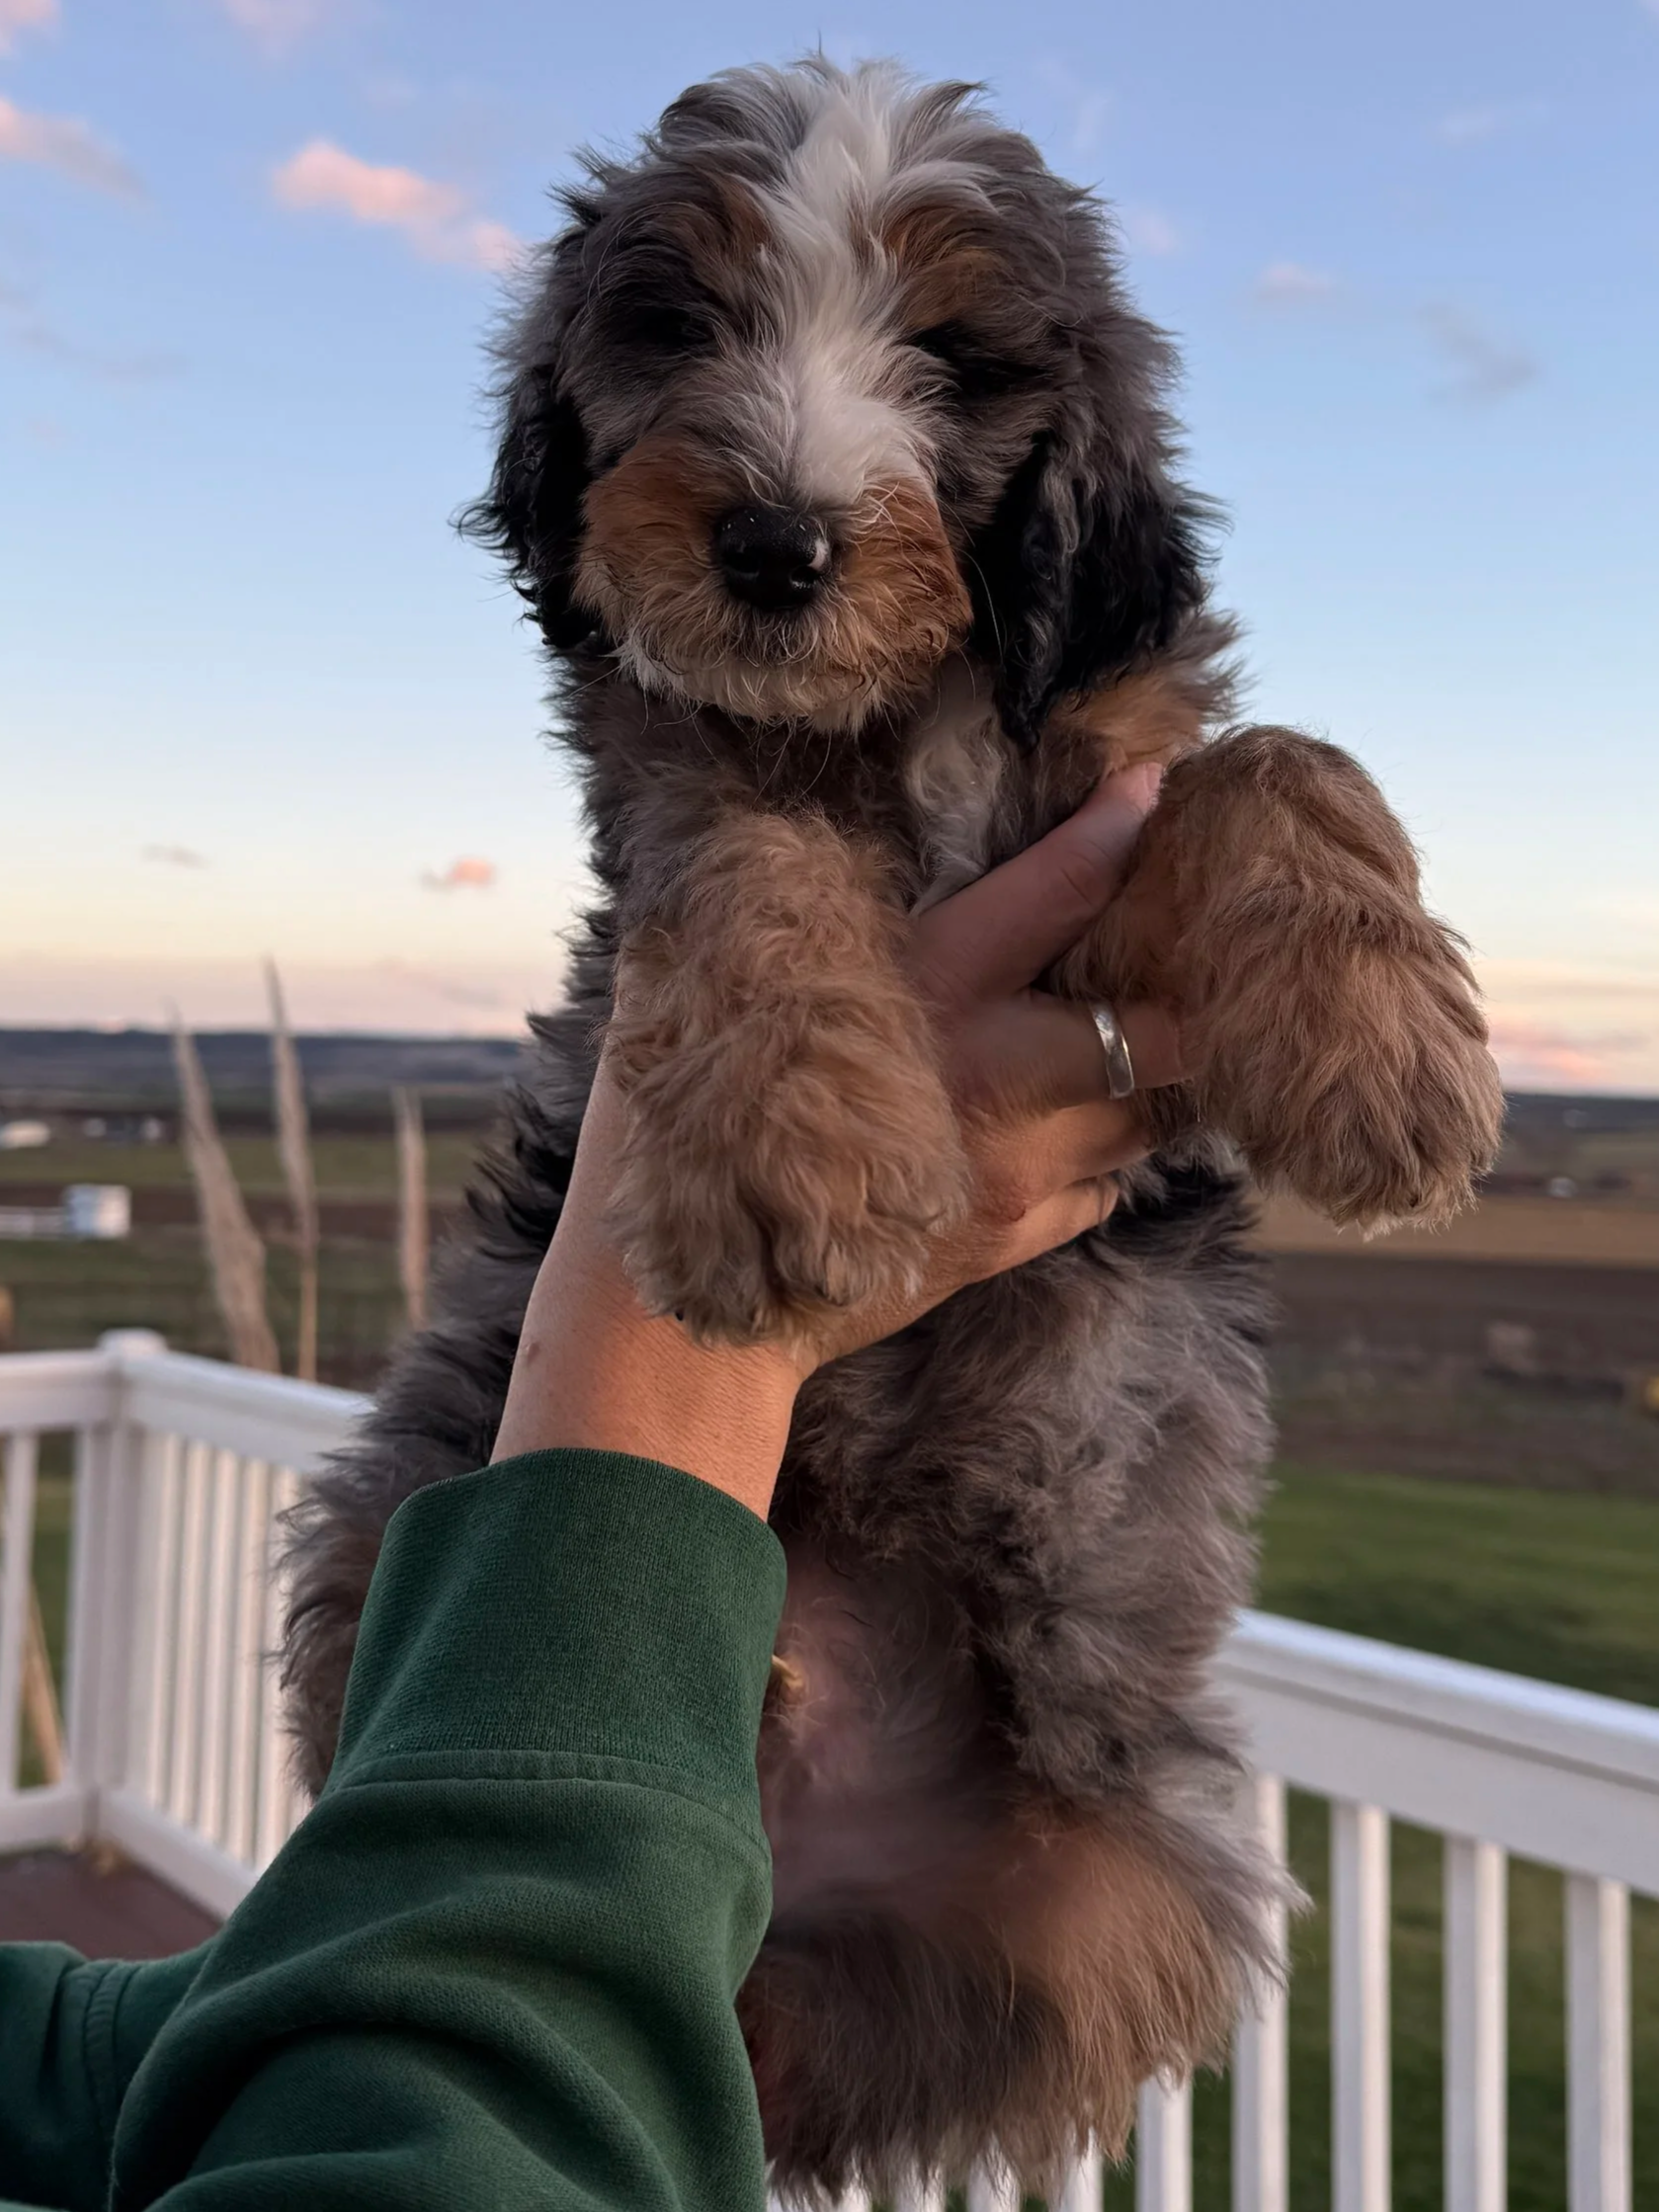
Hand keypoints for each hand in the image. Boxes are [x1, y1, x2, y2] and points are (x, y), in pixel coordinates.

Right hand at [492, 765, 1184, 1514]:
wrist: (692, 1312)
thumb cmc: (691, 1128)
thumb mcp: (745, 998)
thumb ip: (824, 933)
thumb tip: (846, 858)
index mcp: (923, 993)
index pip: (1049, 893)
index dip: (1117, 834)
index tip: (1159, 788)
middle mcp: (989, 1077)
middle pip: (1150, 1031)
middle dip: (1184, 1001)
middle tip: (1177, 966)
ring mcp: (1013, 1170)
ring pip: (1143, 1115)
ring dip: (1144, 1082)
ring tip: (1123, 1046)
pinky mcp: (1013, 1238)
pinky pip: (1102, 1189)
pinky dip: (1095, 1158)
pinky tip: (1056, 1134)